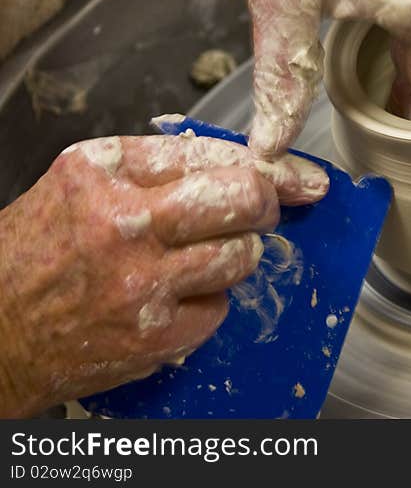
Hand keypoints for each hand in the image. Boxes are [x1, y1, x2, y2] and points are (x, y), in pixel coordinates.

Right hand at [0, 134, 327, 415]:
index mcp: (104, 171)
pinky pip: (220, 308)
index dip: (270, 166)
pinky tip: (171, 301)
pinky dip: (206, 304)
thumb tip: (245, 169)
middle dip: (266, 205)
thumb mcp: (81, 188)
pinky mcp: (155, 334)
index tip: (300, 177)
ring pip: (241, 256)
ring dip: (234, 258)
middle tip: (261, 214)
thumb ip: (155, 172)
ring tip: (193, 262)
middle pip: (244, 199)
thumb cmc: (34, 255)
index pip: (214, 153)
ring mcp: (142, 282)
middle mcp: (124, 222)